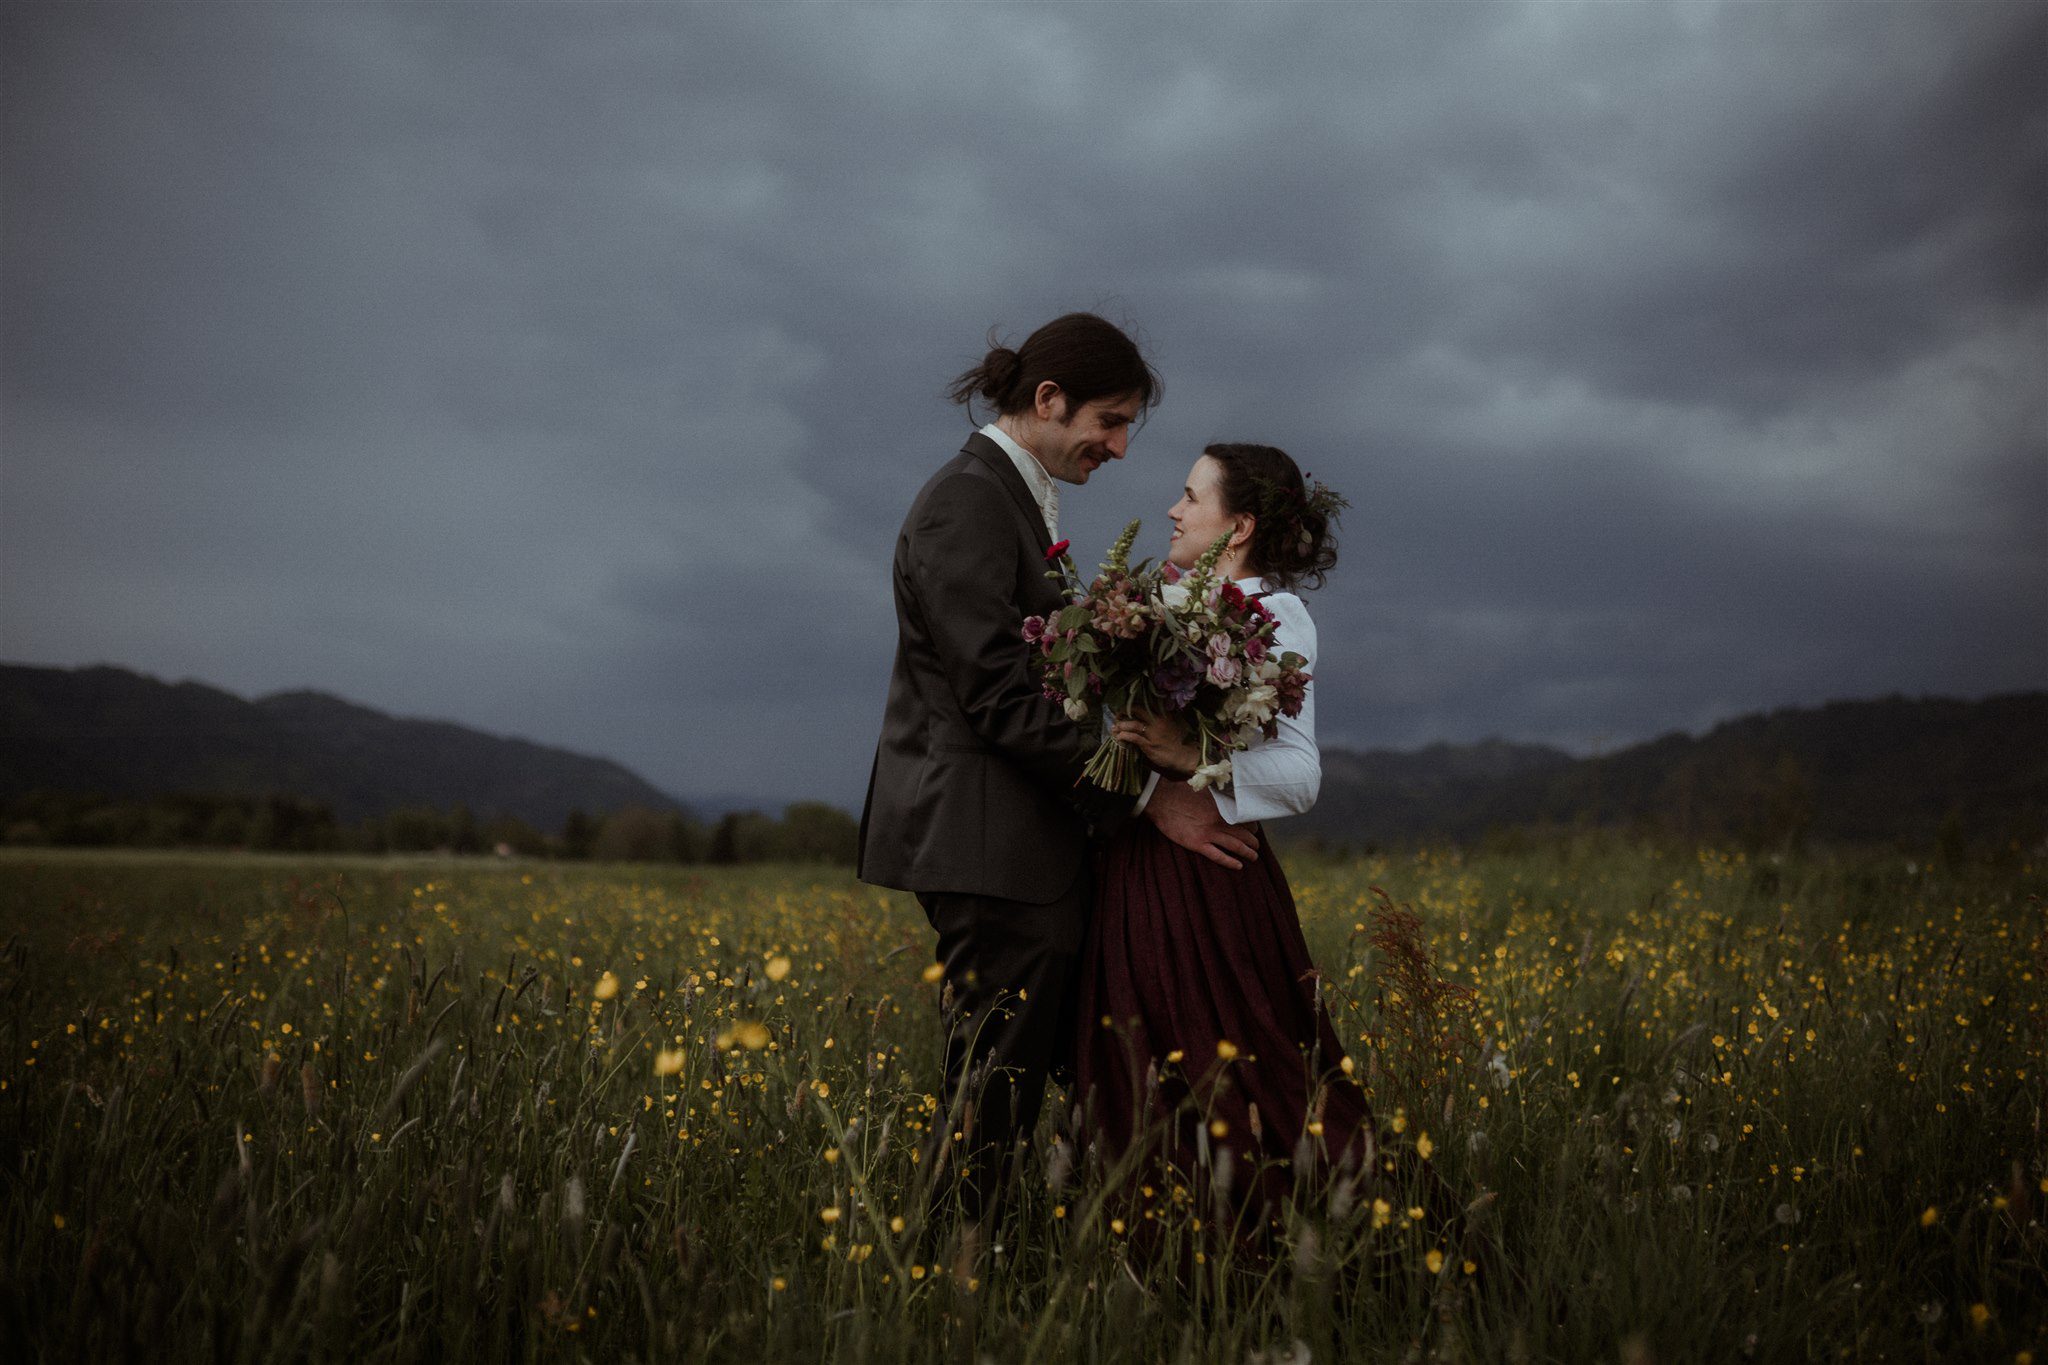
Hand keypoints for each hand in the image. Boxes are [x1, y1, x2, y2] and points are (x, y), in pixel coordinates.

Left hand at [1111, 710, 1200, 779]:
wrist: (1184, 755)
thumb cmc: (1179, 739)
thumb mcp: (1175, 722)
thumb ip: (1164, 715)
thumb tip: (1153, 710)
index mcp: (1163, 714)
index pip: (1145, 704)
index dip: (1133, 704)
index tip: (1125, 707)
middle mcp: (1157, 721)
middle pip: (1137, 710)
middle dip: (1124, 711)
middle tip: (1117, 715)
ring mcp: (1153, 733)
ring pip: (1133, 724)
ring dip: (1121, 725)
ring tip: (1115, 727)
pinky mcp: (1149, 745)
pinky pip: (1133, 738)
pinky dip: (1124, 736)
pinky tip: (1119, 737)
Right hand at [1143, 778, 1258, 869]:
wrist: (1161, 800)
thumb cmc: (1181, 791)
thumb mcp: (1205, 787)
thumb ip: (1219, 793)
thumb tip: (1230, 792)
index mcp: (1222, 807)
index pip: (1245, 819)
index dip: (1252, 826)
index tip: (1254, 829)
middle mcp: (1219, 821)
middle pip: (1243, 834)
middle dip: (1253, 842)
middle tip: (1257, 846)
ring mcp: (1209, 834)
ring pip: (1235, 846)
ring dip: (1247, 852)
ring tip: (1254, 857)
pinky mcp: (1197, 844)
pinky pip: (1218, 856)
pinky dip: (1230, 862)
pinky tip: (1238, 866)